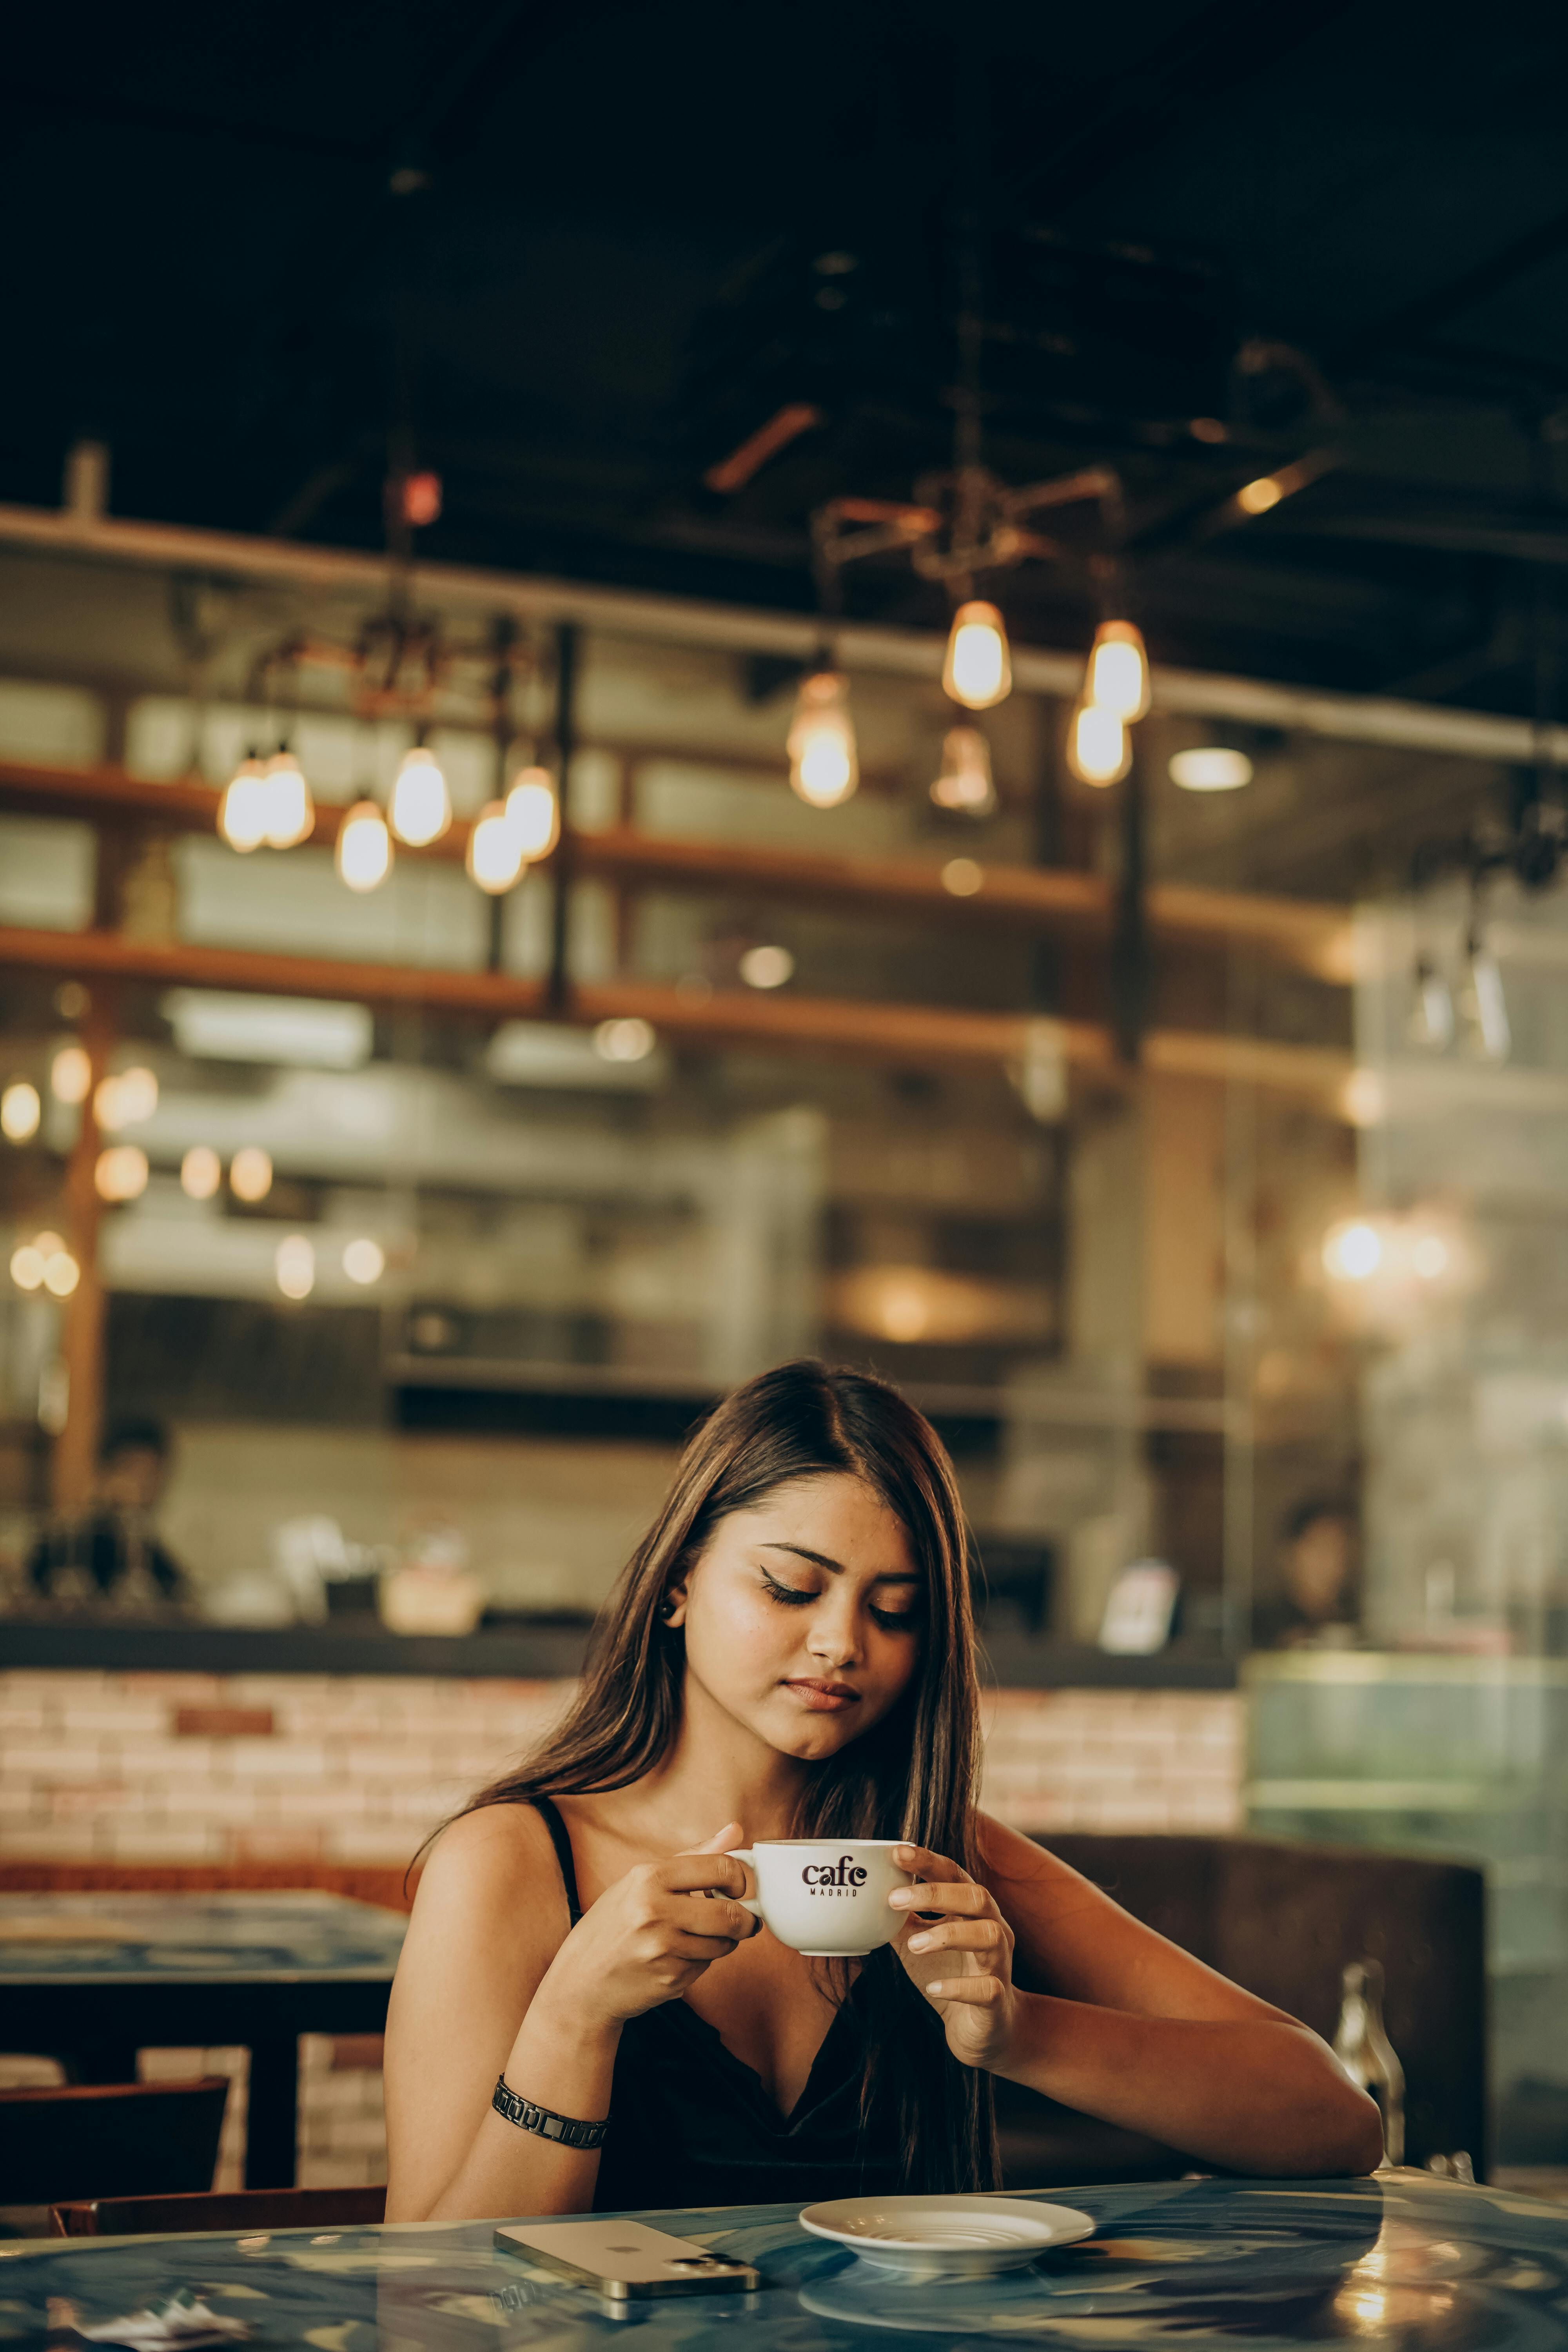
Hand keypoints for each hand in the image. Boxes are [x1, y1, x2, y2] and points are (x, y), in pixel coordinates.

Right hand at [536, 1821, 758, 2034]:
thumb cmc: (613, 1925)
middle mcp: (655, 1911)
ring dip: (721, 1942)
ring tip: (697, 1937)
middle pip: (731, 1913)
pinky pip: (707, 1967)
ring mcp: (663, 1949)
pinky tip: (676, 1959)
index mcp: (649, 1877)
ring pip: (724, 1944)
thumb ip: (694, 1855)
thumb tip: (736, 1830)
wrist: (581, 1983)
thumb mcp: (642, 1881)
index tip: (737, 1888)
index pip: (722, 1868)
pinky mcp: (670, 1980)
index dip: (739, 1879)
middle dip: (745, 1919)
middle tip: (742, 1920)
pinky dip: (701, 1962)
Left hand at [890, 1843, 1017, 2071]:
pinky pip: (987, 1988)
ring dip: (948, 1934)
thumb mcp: (917, 1944)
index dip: (929, 1861)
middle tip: (894, 1899)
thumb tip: (865, 1898)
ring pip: (988, 1935)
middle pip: (977, 1896)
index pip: (955, 1874)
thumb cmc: (948, 1974)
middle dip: (937, 1893)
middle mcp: (993, 1928)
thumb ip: (900, 1921)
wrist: (979, 2028)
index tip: (898, 1852)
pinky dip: (959, 1987)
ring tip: (913, 1944)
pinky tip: (933, 1989)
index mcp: (972, 1911)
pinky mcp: (998, 1999)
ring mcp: (999, 1963)